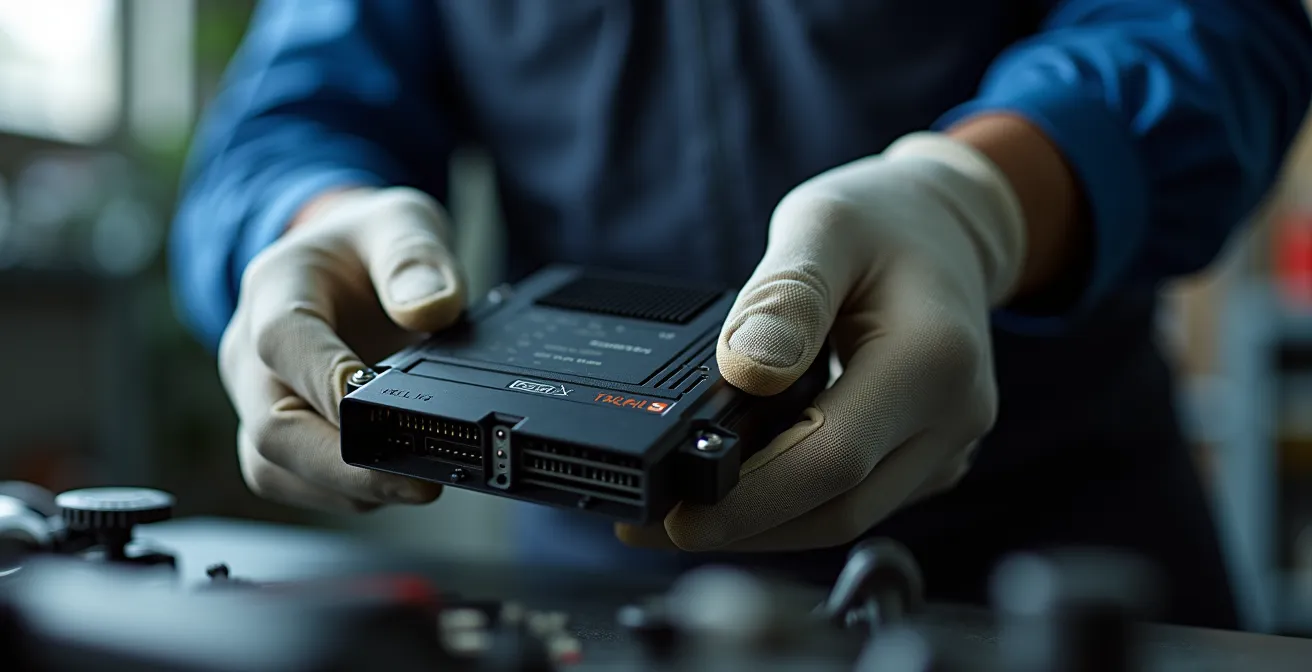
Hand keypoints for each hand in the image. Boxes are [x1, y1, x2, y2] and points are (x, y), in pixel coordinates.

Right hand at [218, 187, 465, 512]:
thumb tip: (432, 309)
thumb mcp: (401, 221)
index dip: (327, 382)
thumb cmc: (364, 245)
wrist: (343, 262)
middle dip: (342, 464)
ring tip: (415, 485)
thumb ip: (417, 256)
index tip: (383, 412)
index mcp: (276, 287)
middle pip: (270, 425)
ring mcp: (258, 397)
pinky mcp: (277, 432)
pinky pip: (293, 481)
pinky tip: (394, 483)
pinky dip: (344, 492)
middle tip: (414, 480)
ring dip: (344, 488)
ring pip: (273, 467)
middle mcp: (251, 349)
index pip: (282, 341)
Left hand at [618, 132, 1027, 550]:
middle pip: (835, 508)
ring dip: (758, 523)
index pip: (833, 459)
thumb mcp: (824, 224)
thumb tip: (744, 370)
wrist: (945, 228)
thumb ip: (785, 295)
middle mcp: (951, 416)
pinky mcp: (923, 459)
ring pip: (841, 515)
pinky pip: (850, 498)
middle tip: (650, 524)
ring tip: (675, 510)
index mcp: (934, 360)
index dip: (750, 500)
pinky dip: (787, 502)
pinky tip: (731, 487)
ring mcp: (943, 446)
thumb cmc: (884, 219)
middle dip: (739, 525)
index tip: (676, 515)